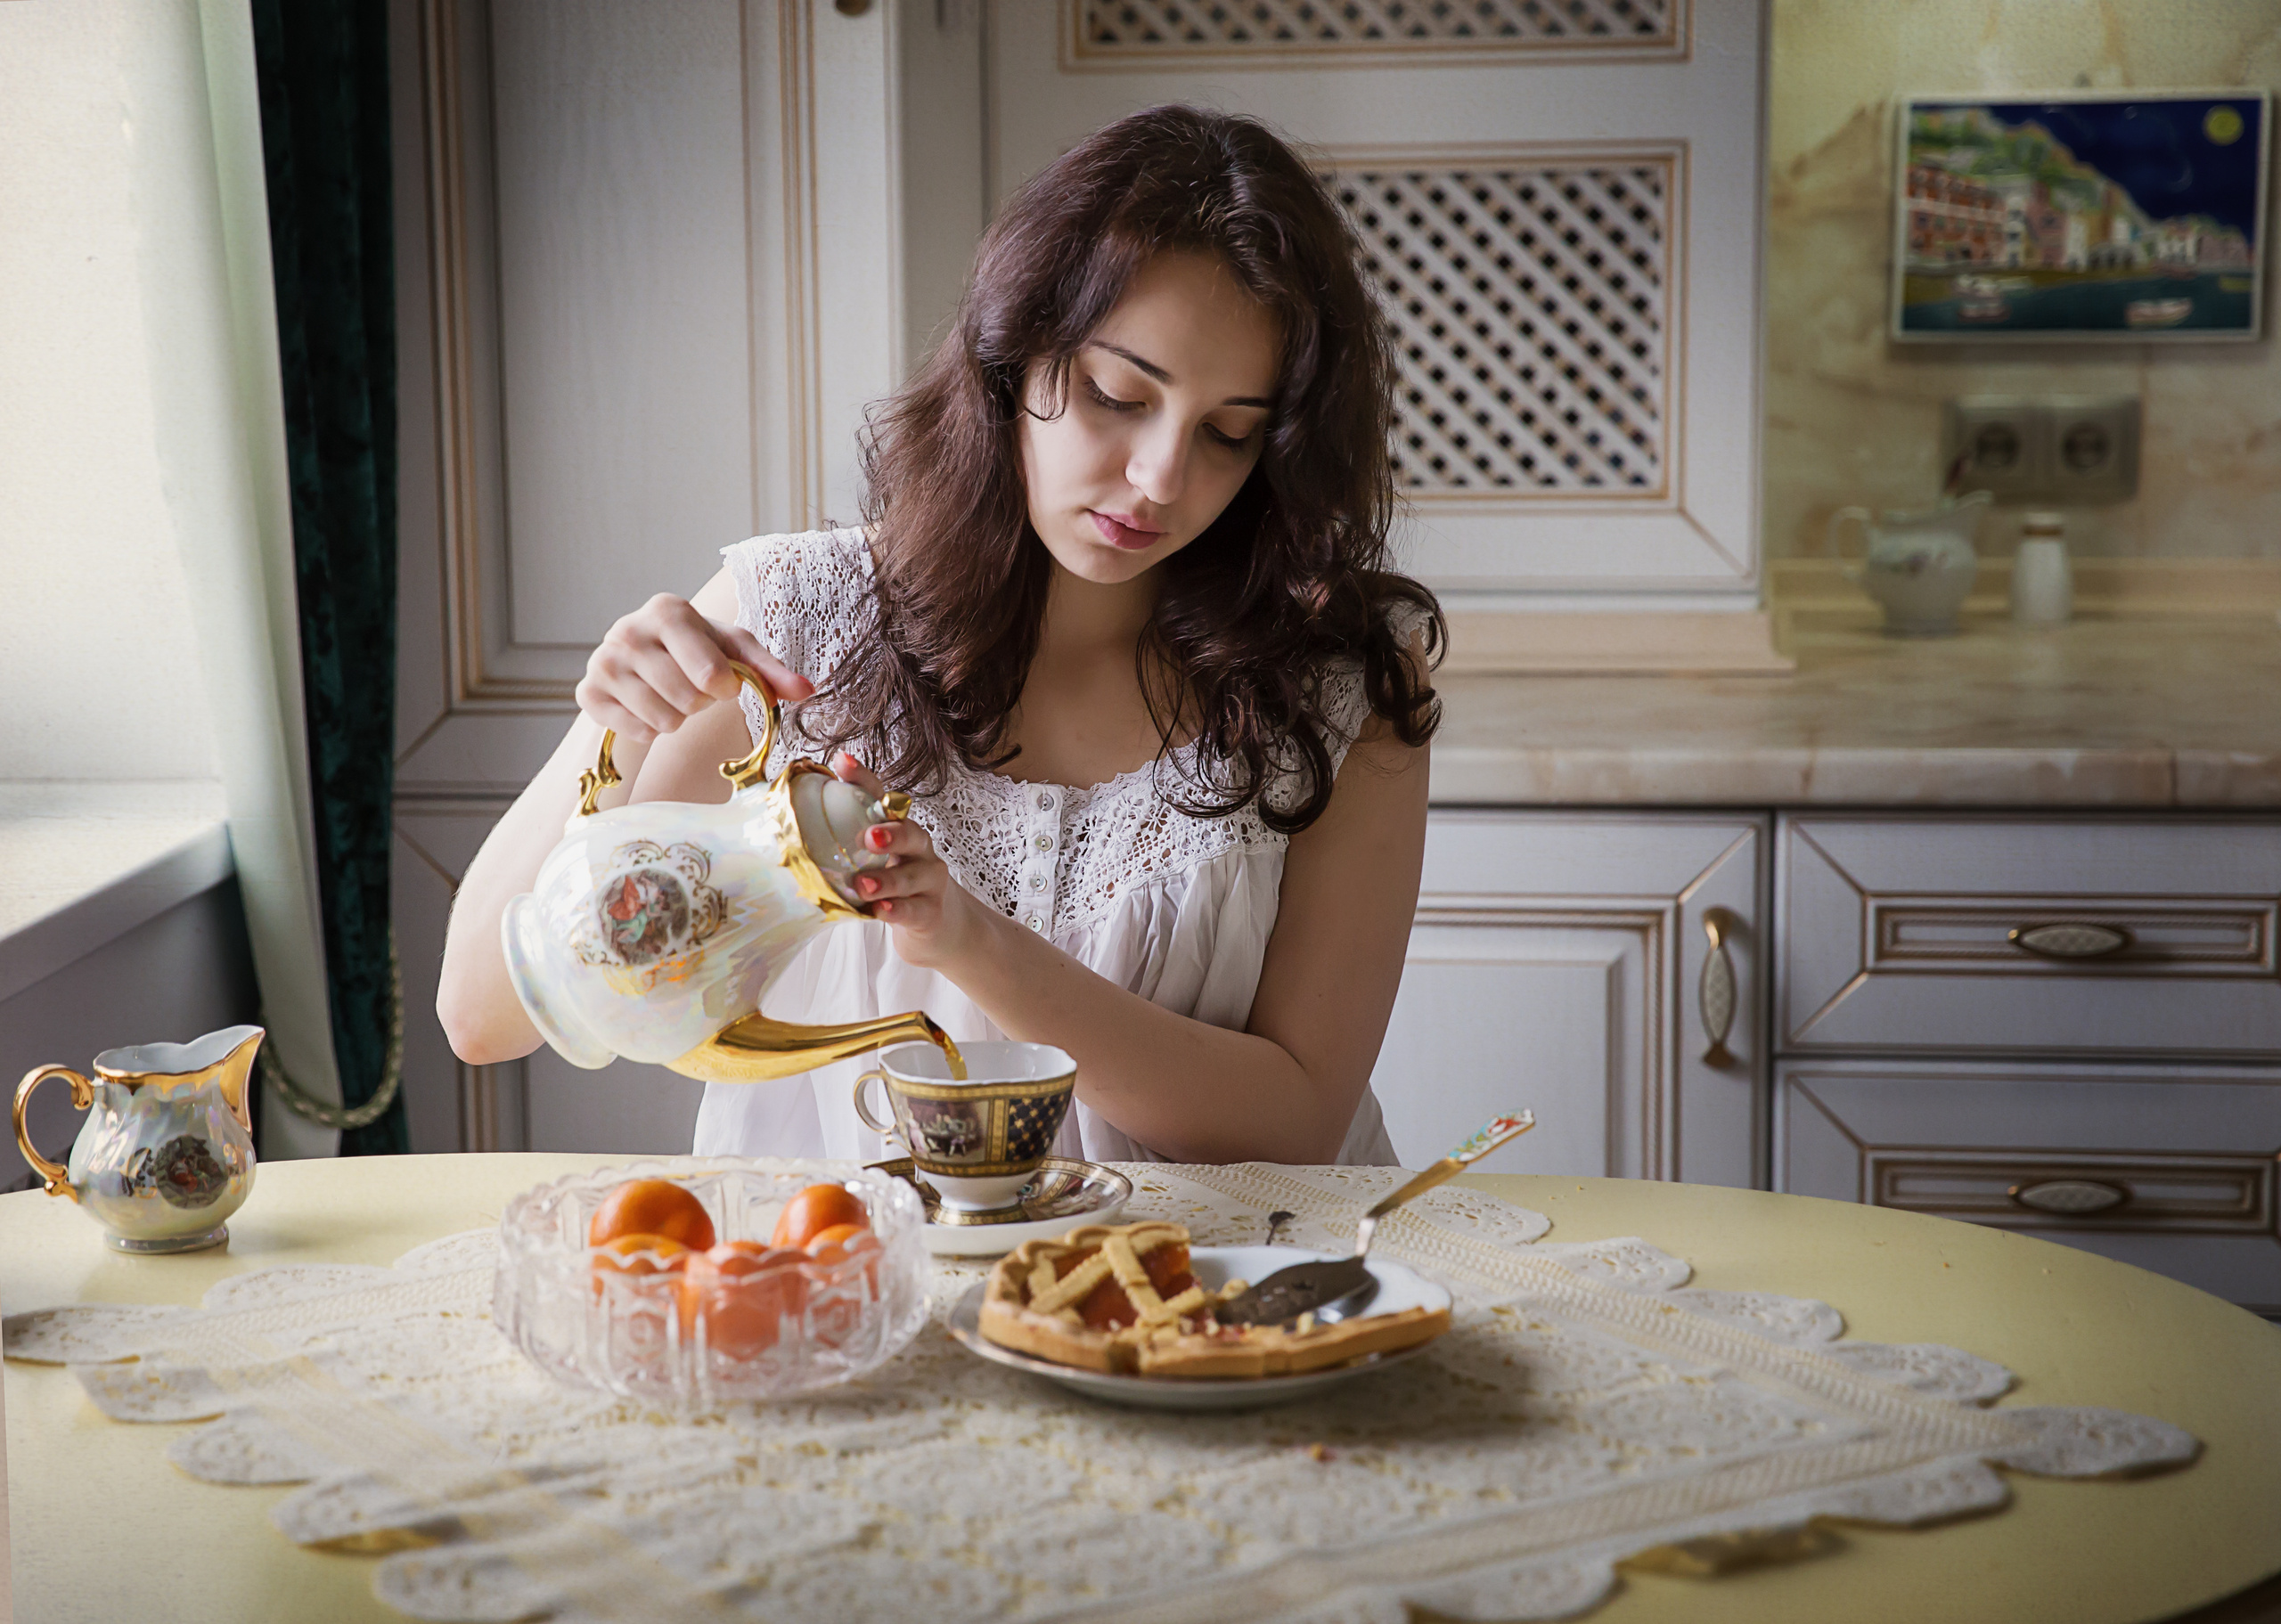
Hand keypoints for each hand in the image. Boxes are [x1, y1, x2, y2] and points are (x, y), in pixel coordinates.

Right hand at [575, 594, 812, 743]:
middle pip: (687, 701)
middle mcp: (628, 630)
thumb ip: (772, 671)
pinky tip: (648, 707)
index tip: (723, 681)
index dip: (725, 688)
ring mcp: (602, 661)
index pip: (710, 674)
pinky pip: (636, 732)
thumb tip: (807, 690)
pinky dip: (651, 729)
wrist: (643, 657)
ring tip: (672, 695)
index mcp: (668, 610)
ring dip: (677, 718)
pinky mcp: (588, 692)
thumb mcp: (737, 652)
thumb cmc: (699, 650)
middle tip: (692, 688)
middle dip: (700, 703)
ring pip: (662, 720)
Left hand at [829, 753, 990, 970]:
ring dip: (887, 880)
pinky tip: (879, 911)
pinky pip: (915, 910)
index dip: (864, 780)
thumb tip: (781, 829)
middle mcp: (918, 849)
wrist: (932, 923)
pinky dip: (896, 910)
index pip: (882, 798)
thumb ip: (839, 845)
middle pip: (912, 833)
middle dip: (892, 833)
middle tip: (868, 838)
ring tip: (862, 885)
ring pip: (912, 875)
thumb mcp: (868, 861)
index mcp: (898, 829)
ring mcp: (929, 881)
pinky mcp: (931, 912)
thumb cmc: (890, 886)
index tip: (842, 763)